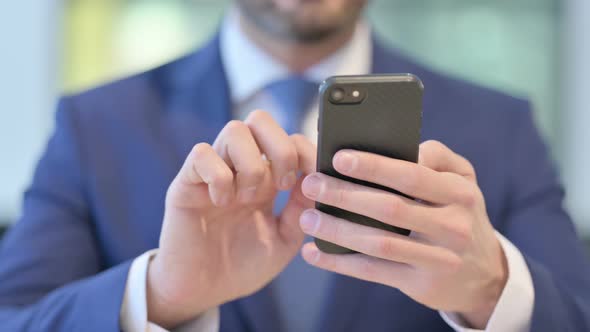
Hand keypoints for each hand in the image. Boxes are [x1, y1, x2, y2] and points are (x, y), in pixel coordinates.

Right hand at [146, 111, 315, 327]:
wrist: (202, 292)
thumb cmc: (241, 267)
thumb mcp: (283, 241)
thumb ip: (300, 211)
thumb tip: (318, 180)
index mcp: (267, 179)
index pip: (289, 139)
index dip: (306, 151)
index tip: (313, 179)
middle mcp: (240, 168)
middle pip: (261, 120)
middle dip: (281, 149)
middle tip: (282, 185)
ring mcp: (213, 172)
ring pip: (235, 130)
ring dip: (251, 164)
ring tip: (247, 198)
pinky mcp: (186, 182)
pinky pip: (201, 154)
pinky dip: (219, 176)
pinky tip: (221, 202)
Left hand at [299, 140, 507, 328]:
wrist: (484, 273)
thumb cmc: (459, 212)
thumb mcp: (463, 179)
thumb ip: (437, 156)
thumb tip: (401, 147)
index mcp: (459, 192)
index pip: (412, 175)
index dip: (374, 167)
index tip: (338, 158)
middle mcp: (452, 225)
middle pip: (390, 209)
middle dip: (345, 195)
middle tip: (311, 184)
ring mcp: (437, 258)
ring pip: (378, 243)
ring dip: (337, 231)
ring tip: (307, 218)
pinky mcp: (420, 283)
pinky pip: (373, 272)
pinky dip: (340, 263)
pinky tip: (314, 253)